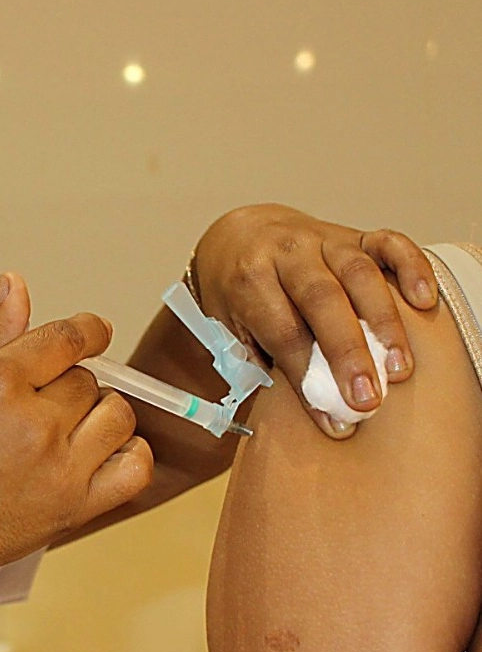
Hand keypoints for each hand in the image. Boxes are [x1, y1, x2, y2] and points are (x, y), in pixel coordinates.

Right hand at [0, 272, 152, 603]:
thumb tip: (15, 286)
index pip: (68, 337)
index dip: (88, 330)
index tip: (92, 332)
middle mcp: (34, 422)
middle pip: (87, 379)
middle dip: (67, 384)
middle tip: (37, 404)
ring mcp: (59, 467)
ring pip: (117, 415)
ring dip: (98, 415)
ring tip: (64, 429)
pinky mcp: (74, 508)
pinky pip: (135, 468)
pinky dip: (129, 453)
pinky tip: (100, 452)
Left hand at [193, 204, 437, 438]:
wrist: (239, 234)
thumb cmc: (236, 290)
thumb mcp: (228, 326)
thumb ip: (259, 360)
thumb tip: (310, 405)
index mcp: (249, 280)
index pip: (283, 332)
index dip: (308, 378)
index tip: (332, 417)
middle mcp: (287, 254)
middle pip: (322, 301)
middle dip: (349, 354)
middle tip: (370, 399)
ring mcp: (323, 240)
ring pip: (359, 274)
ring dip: (384, 323)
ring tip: (399, 368)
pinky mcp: (352, 234)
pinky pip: (387, 243)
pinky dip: (411, 268)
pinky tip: (424, 301)